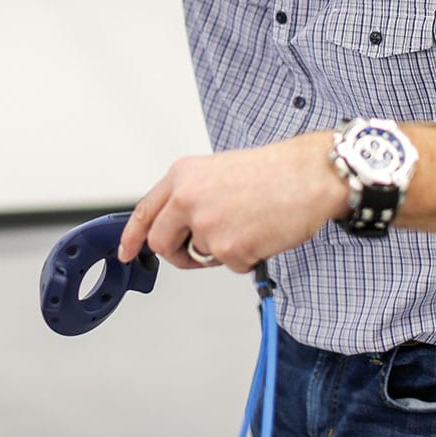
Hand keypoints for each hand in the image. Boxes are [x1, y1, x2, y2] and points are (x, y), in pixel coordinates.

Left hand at [117, 133, 347, 271]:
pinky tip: (261, 232)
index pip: (144, 212)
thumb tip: (178, 225)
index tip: (126, 251)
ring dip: (221, 250)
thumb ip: (190, 195)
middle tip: (197, 252)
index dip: (132, 236)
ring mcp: (207, 225)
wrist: (309, 176)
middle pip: (161, 243)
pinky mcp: (229, 249)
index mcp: (182, 176)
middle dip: (177, 253)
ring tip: (247, 224)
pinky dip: (246, 257)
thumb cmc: (273, 171)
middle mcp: (187, 199)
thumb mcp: (217, 171)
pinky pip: (229, 266)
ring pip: (200, 255)